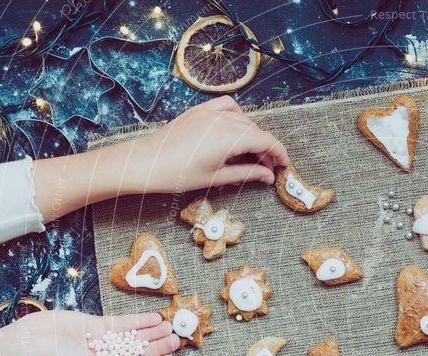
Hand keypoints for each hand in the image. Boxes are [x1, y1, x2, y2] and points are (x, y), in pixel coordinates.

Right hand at [19, 310, 178, 355]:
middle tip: (177, 340)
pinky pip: (122, 324)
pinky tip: (154, 319)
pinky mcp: (96, 326)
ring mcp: (102, 342)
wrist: (34, 343)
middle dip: (158, 347)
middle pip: (139, 353)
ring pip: (133, 337)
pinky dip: (139, 321)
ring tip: (170, 328)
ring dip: (152, 333)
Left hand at [120, 96, 288, 193]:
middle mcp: (221, 121)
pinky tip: (234, 131)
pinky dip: (237, 116)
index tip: (284, 165)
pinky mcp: (198, 111)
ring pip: (243, 119)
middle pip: (256, 130)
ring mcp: (209, 113)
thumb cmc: (175, 174)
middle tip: (265, 168)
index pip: (266, 140)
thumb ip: (246, 174)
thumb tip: (268, 176)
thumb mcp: (216, 178)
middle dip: (265, 149)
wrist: (143, 163)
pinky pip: (226, 106)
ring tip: (250, 154)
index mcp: (228, 138)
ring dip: (252, 135)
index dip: (279, 153)